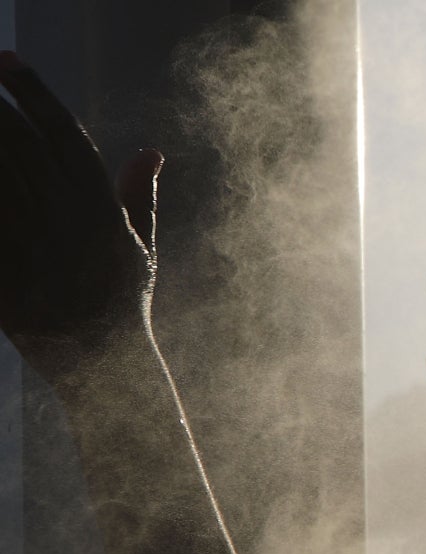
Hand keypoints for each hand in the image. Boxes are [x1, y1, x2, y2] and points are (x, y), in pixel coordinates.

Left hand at [0, 53, 162, 382]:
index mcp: (98, 201)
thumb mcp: (139, 245)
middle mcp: (66, 214)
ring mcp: (32, 241)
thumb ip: (138, 194)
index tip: (3, 59)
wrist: (102, 364)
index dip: (31, 90)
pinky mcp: (4, 271)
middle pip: (14, 140)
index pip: (61, 130)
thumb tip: (153, 152)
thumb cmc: (120, 301)